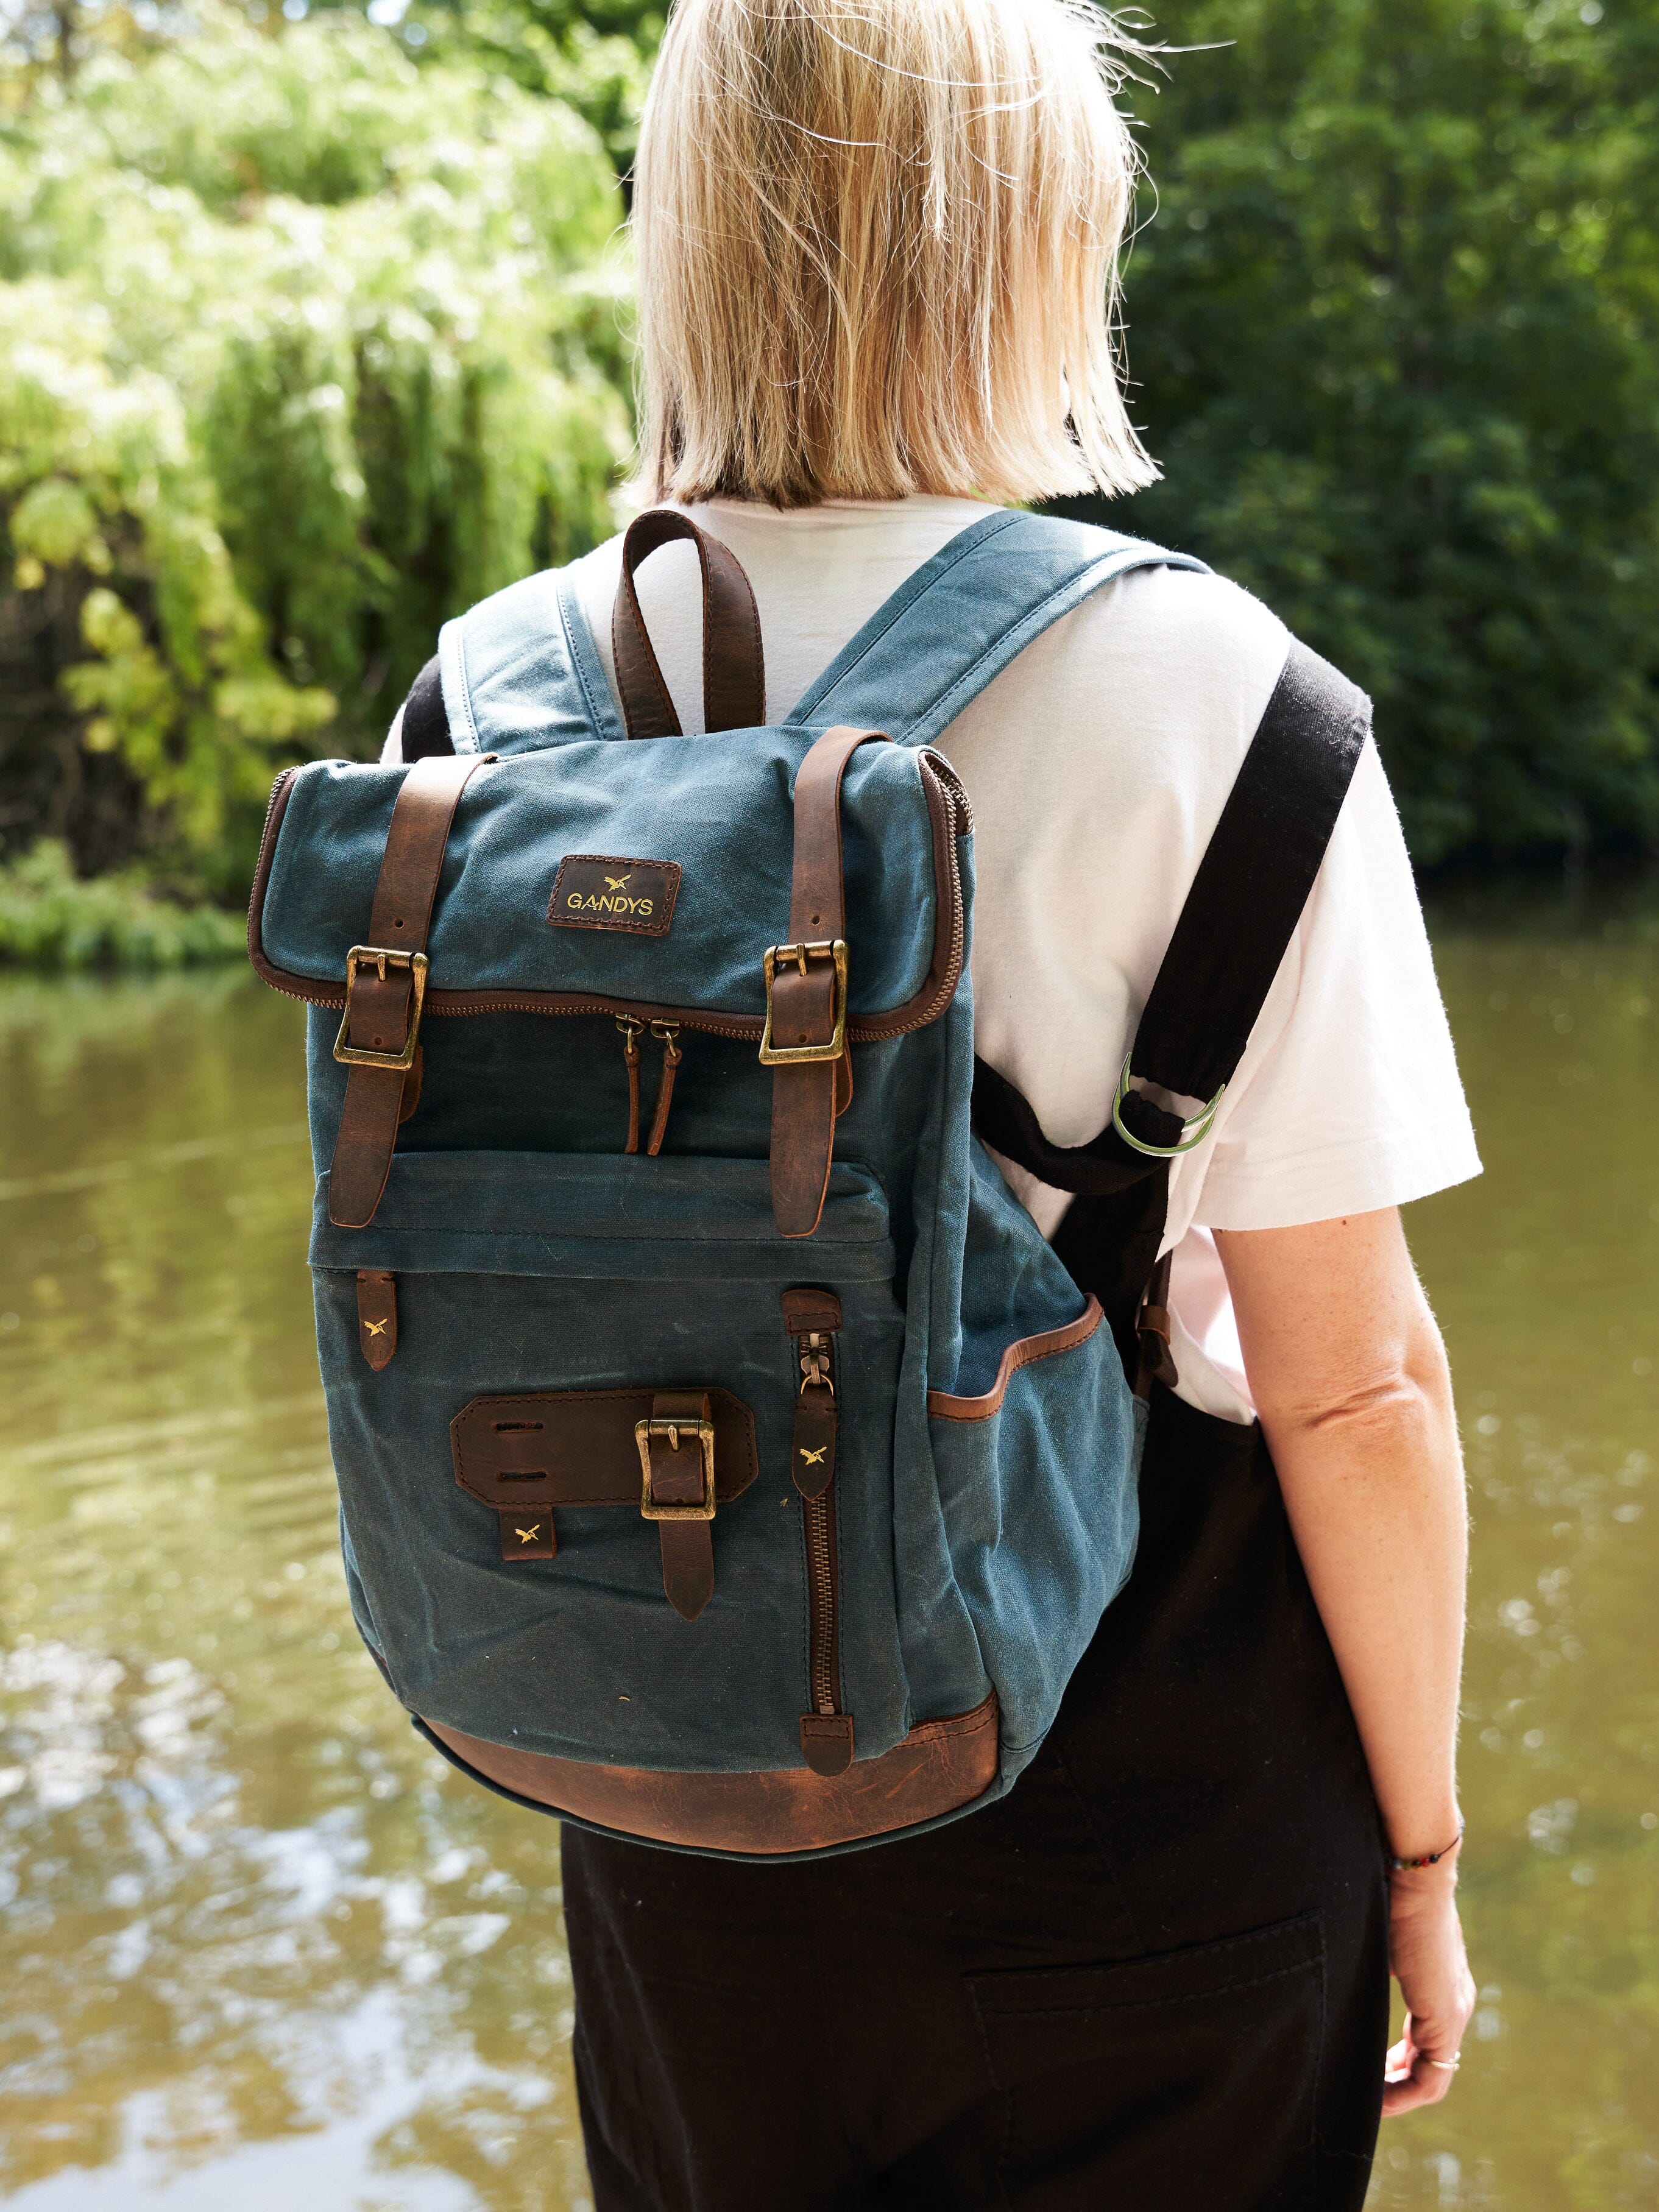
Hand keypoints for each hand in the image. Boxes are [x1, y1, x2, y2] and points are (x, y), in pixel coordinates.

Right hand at [1382, 1865, 1476, 2115]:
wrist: (1415, 1872)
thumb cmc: (1389, 1891)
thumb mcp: (1377, 1940)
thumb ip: (1369, 1966)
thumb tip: (1337, 1974)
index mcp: (1439, 1984)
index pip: (1423, 2042)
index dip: (1394, 2066)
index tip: (1363, 2073)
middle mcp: (1453, 2003)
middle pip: (1428, 2065)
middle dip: (1393, 2086)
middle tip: (1361, 2098)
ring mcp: (1453, 2012)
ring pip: (1431, 2076)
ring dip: (1398, 2094)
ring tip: (1365, 2106)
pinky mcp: (1446, 2016)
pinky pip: (1432, 2076)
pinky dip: (1405, 2093)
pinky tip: (1377, 2098)